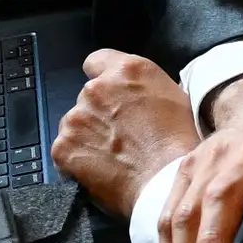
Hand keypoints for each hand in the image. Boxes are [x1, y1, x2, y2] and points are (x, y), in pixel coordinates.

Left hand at [49, 48, 192, 219]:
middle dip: (99, 111)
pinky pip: (65, 149)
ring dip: (87, 134)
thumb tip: (134, 92)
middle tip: (121, 133)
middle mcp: (96, 89)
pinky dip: (77, 158)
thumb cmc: (179, 143)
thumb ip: (144, 86)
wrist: (165, 181)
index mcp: (126, 71)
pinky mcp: (63, 146)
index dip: (103, 77)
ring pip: (75, 122)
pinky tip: (100, 168)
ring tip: (113, 155)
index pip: (96, 61)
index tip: (110, 93)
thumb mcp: (175, 97)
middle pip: (87, 95)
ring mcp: (76, 118)